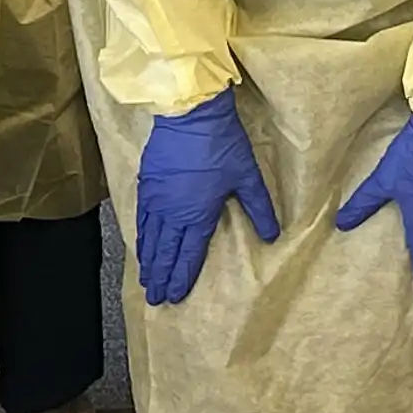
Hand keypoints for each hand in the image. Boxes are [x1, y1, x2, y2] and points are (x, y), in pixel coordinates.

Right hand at [132, 88, 279, 306]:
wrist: (191, 113)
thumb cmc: (222, 144)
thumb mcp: (247, 177)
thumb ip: (259, 208)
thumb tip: (272, 235)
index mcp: (199, 214)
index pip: (189, 254)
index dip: (182, 277)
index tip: (175, 296)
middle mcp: (174, 212)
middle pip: (166, 252)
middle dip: (161, 277)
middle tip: (155, 299)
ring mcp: (157, 198)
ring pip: (151, 238)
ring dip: (148, 261)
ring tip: (146, 280)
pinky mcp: (147, 182)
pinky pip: (141, 217)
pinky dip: (141, 235)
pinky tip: (140, 245)